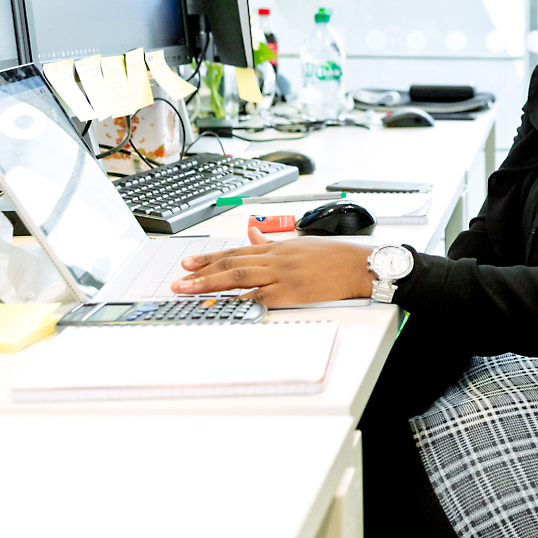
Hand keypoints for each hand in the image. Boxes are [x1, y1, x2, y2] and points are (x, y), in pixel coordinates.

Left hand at [171, 227, 375, 305]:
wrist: (359, 265)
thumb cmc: (335, 256)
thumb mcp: (300, 242)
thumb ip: (272, 240)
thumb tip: (251, 232)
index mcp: (276, 246)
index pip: (235, 251)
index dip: (209, 257)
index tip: (188, 262)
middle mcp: (275, 258)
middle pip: (231, 263)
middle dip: (201, 271)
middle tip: (179, 279)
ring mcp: (282, 274)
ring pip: (239, 277)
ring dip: (210, 283)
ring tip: (188, 290)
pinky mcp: (291, 291)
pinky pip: (259, 296)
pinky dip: (238, 300)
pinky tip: (222, 304)